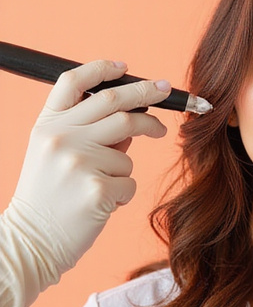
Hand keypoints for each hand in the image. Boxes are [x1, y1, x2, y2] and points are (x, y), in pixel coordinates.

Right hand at [8, 60, 169, 272]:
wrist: (32, 240)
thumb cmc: (50, 196)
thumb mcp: (55, 155)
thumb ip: (89, 131)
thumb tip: (135, 114)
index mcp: (47, 125)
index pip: (73, 82)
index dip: (102, 69)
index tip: (126, 66)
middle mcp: (60, 138)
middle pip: (116, 103)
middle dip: (148, 94)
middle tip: (167, 92)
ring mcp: (78, 162)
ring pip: (128, 149)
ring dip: (124, 166)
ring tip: (102, 184)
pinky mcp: (97, 188)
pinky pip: (130, 180)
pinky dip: (123, 192)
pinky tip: (100, 204)